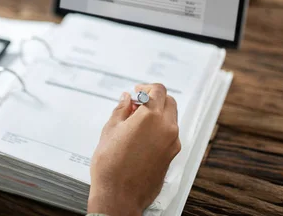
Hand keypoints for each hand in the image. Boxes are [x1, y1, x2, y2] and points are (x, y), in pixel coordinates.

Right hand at [87, 84, 180, 215]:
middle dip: (155, 98)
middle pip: (169, 102)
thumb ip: (122, 109)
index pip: (158, 90)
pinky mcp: (172, 156)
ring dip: (158, 113)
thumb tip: (127, 99)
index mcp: (151, 117)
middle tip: (137, 103)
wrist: (119, 195)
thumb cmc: (111, 165)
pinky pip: (170, 134)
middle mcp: (167, 128)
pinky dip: (160, 128)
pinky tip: (142, 136)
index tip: (137, 91)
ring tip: (136, 121)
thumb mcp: (110, 130)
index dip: (146, 87)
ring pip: (171, 118)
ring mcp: (172, 143)